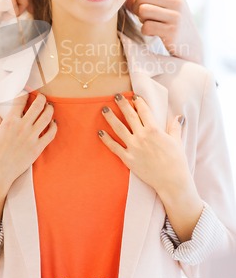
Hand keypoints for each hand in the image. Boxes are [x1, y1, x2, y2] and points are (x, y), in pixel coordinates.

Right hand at [0, 93, 55, 197]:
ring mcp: (31, 137)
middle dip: (41, 97)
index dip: (24, 92)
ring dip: (49, 109)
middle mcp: (22, 127)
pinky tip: (53, 123)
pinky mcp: (38, 148)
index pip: (20, 100)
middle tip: (41, 96)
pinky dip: (54, 126)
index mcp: (9, 122)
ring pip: (46, 117)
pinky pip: (51, 134)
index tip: (25, 90)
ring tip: (49, 106)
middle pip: (37, 106)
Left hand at [99, 94, 203, 240]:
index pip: (144, 111)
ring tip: (104, 109)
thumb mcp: (177, 141)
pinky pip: (114, 147)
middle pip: (130, 116)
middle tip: (116, 96)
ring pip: (119, 129)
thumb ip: (175, 127)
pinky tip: (100, 132)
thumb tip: (178, 116)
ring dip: (110, 118)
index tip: (133, 95)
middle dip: (122, 104)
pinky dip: (106, 139)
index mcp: (154, 130)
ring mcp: (133, 147)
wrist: (172, 182)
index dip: (138, 102)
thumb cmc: (177, 161)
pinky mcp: (128, 159)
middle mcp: (142, 136)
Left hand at [126, 0, 203, 63]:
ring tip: (150, 23)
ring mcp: (175, 16)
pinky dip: (146, 31)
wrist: (190, 44)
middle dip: (136, 8)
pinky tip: (154, 33)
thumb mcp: (166, 5)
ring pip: (142, 10)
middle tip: (142, 17)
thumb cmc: (171, 22)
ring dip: (141, 19)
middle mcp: (177, 1)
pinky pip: (146, 27)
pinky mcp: (172, 31)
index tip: (136, 6)